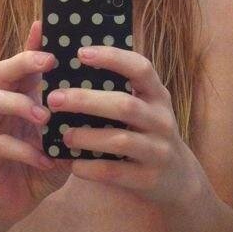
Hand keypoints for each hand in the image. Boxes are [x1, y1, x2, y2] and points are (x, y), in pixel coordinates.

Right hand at [0, 20, 70, 221]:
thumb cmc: (45, 161)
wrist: (19, 201)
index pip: (25, 62)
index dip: (32, 43)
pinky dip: (23, 150)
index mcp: (24, 95)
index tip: (46, 26)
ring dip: (20, 105)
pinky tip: (45, 159)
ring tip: (45, 117)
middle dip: (23, 62)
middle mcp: (3, 106)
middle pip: (2, 72)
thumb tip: (109, 92)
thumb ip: (77, 114)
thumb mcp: (65, 135)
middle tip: (48, 62)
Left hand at [46, 45, 195, 203]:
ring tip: (64, 135)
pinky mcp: (149, 178)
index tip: (80, 53)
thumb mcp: (144, 107)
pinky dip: (91, 167)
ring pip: (120, 140)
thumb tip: (74, 64)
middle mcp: (161, 120)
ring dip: (87, 136)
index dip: (112, 58)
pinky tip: (73, 164)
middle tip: (54, 98)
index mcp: (157, 95)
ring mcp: (158, 150)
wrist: (178, 178)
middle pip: (124, 105)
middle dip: (86, 101)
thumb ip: (119, 90)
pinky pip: (115, 172)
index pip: (140, 68)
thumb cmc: (146, 133)